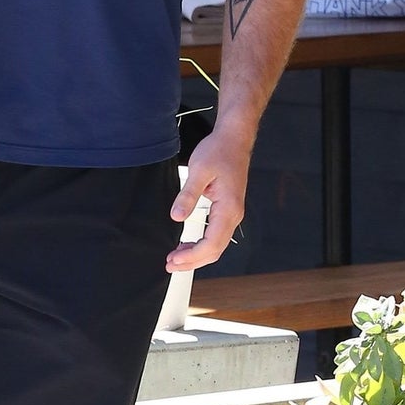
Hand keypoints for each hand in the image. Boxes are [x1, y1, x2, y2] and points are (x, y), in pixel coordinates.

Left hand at [166, 127, 250, 271]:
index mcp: (228, 209)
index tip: (174, 259)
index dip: (192, 256)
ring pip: (216, 245)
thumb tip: (176, 217)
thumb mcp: (199, 171)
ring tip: (176, 259)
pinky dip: (201, 245)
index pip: (211, 244)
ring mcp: (232, 213)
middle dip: (192, 261)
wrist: (233, 140)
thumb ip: (187, 196)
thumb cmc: (219, 152)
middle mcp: (234, 215)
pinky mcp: (227, 210)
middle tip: (170, 264)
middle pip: (215, 250)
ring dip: (196, 255)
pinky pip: (216, 235)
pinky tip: (187, 245)